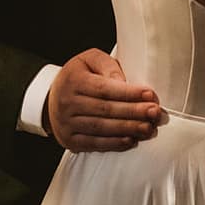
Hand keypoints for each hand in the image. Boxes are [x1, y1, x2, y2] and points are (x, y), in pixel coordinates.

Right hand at [45, 49, 161, 152]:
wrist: (50, 99)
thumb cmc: (77, 76)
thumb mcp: (89, 60)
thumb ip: (107, 65)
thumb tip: (124, 82)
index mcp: (74, 80)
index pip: (105, 88)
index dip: (129, 92)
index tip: (149, 94)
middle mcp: (68, 102)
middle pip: (106, 109)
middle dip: (133, 112)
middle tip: (155, 113)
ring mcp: (67, 123)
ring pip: (102, 128)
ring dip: (128, 129)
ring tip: (148, 128)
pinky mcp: (70, 140)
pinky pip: (95, 143)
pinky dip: (114, 143)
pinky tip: (131, 140)